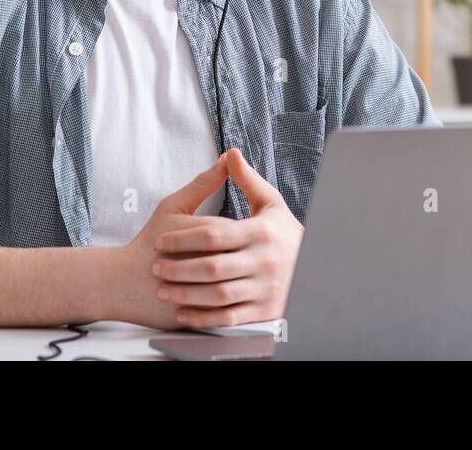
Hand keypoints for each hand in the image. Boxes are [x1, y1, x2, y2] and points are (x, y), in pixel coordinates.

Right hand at [106, 155, 234, 329]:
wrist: (121, 282)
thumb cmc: (149, 240)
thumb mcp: (174, 205)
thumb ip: (204, 183)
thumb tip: (229, 159)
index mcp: (202, 234)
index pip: (238, 232)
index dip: (236, 232)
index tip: (227, 235)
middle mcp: (204, 265)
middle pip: (241, 258)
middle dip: (242, 256)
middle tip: (234, 253)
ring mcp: (201, 293)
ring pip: (237, 286)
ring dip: (238, 279)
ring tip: (228, 271)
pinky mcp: (198, 315)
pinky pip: (226, 309)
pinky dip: (229, 301)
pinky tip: (223, 291)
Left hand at [151, 147, 304, 328]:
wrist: (315, 266)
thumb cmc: (284, 233)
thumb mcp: (271, 203)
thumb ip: (248, 180)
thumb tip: (230, 154)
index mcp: (263, 232)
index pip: (214, 235)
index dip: (182, 240)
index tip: (160, 242)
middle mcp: (265, 262)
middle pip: (212, 267)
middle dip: (178, 269)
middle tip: (156, 268)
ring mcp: (265, 289)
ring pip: (217, 295)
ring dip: (186, 294)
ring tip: (164, 289)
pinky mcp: (264, 311)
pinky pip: (228, 318)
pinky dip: (203, 317)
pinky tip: (184, 312)